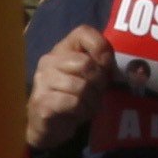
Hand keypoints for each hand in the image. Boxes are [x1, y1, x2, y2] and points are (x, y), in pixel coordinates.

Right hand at [25, 24, 109, 152]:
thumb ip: (101, 64)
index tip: (106, 66)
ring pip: (82, 86)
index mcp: (62, 49)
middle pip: (86, 64)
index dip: (101, 47)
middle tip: (98, 93)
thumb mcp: (89, 76)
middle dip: (99, 82)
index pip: (83, 32)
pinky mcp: (42, 102)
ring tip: (89, 106)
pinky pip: (74, 103)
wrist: (48, 125)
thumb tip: (115, 66)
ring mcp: (42, 81)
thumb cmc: (72, 96)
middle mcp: (49, 61)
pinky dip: (83, 111)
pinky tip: (78, 114)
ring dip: (93, 100)